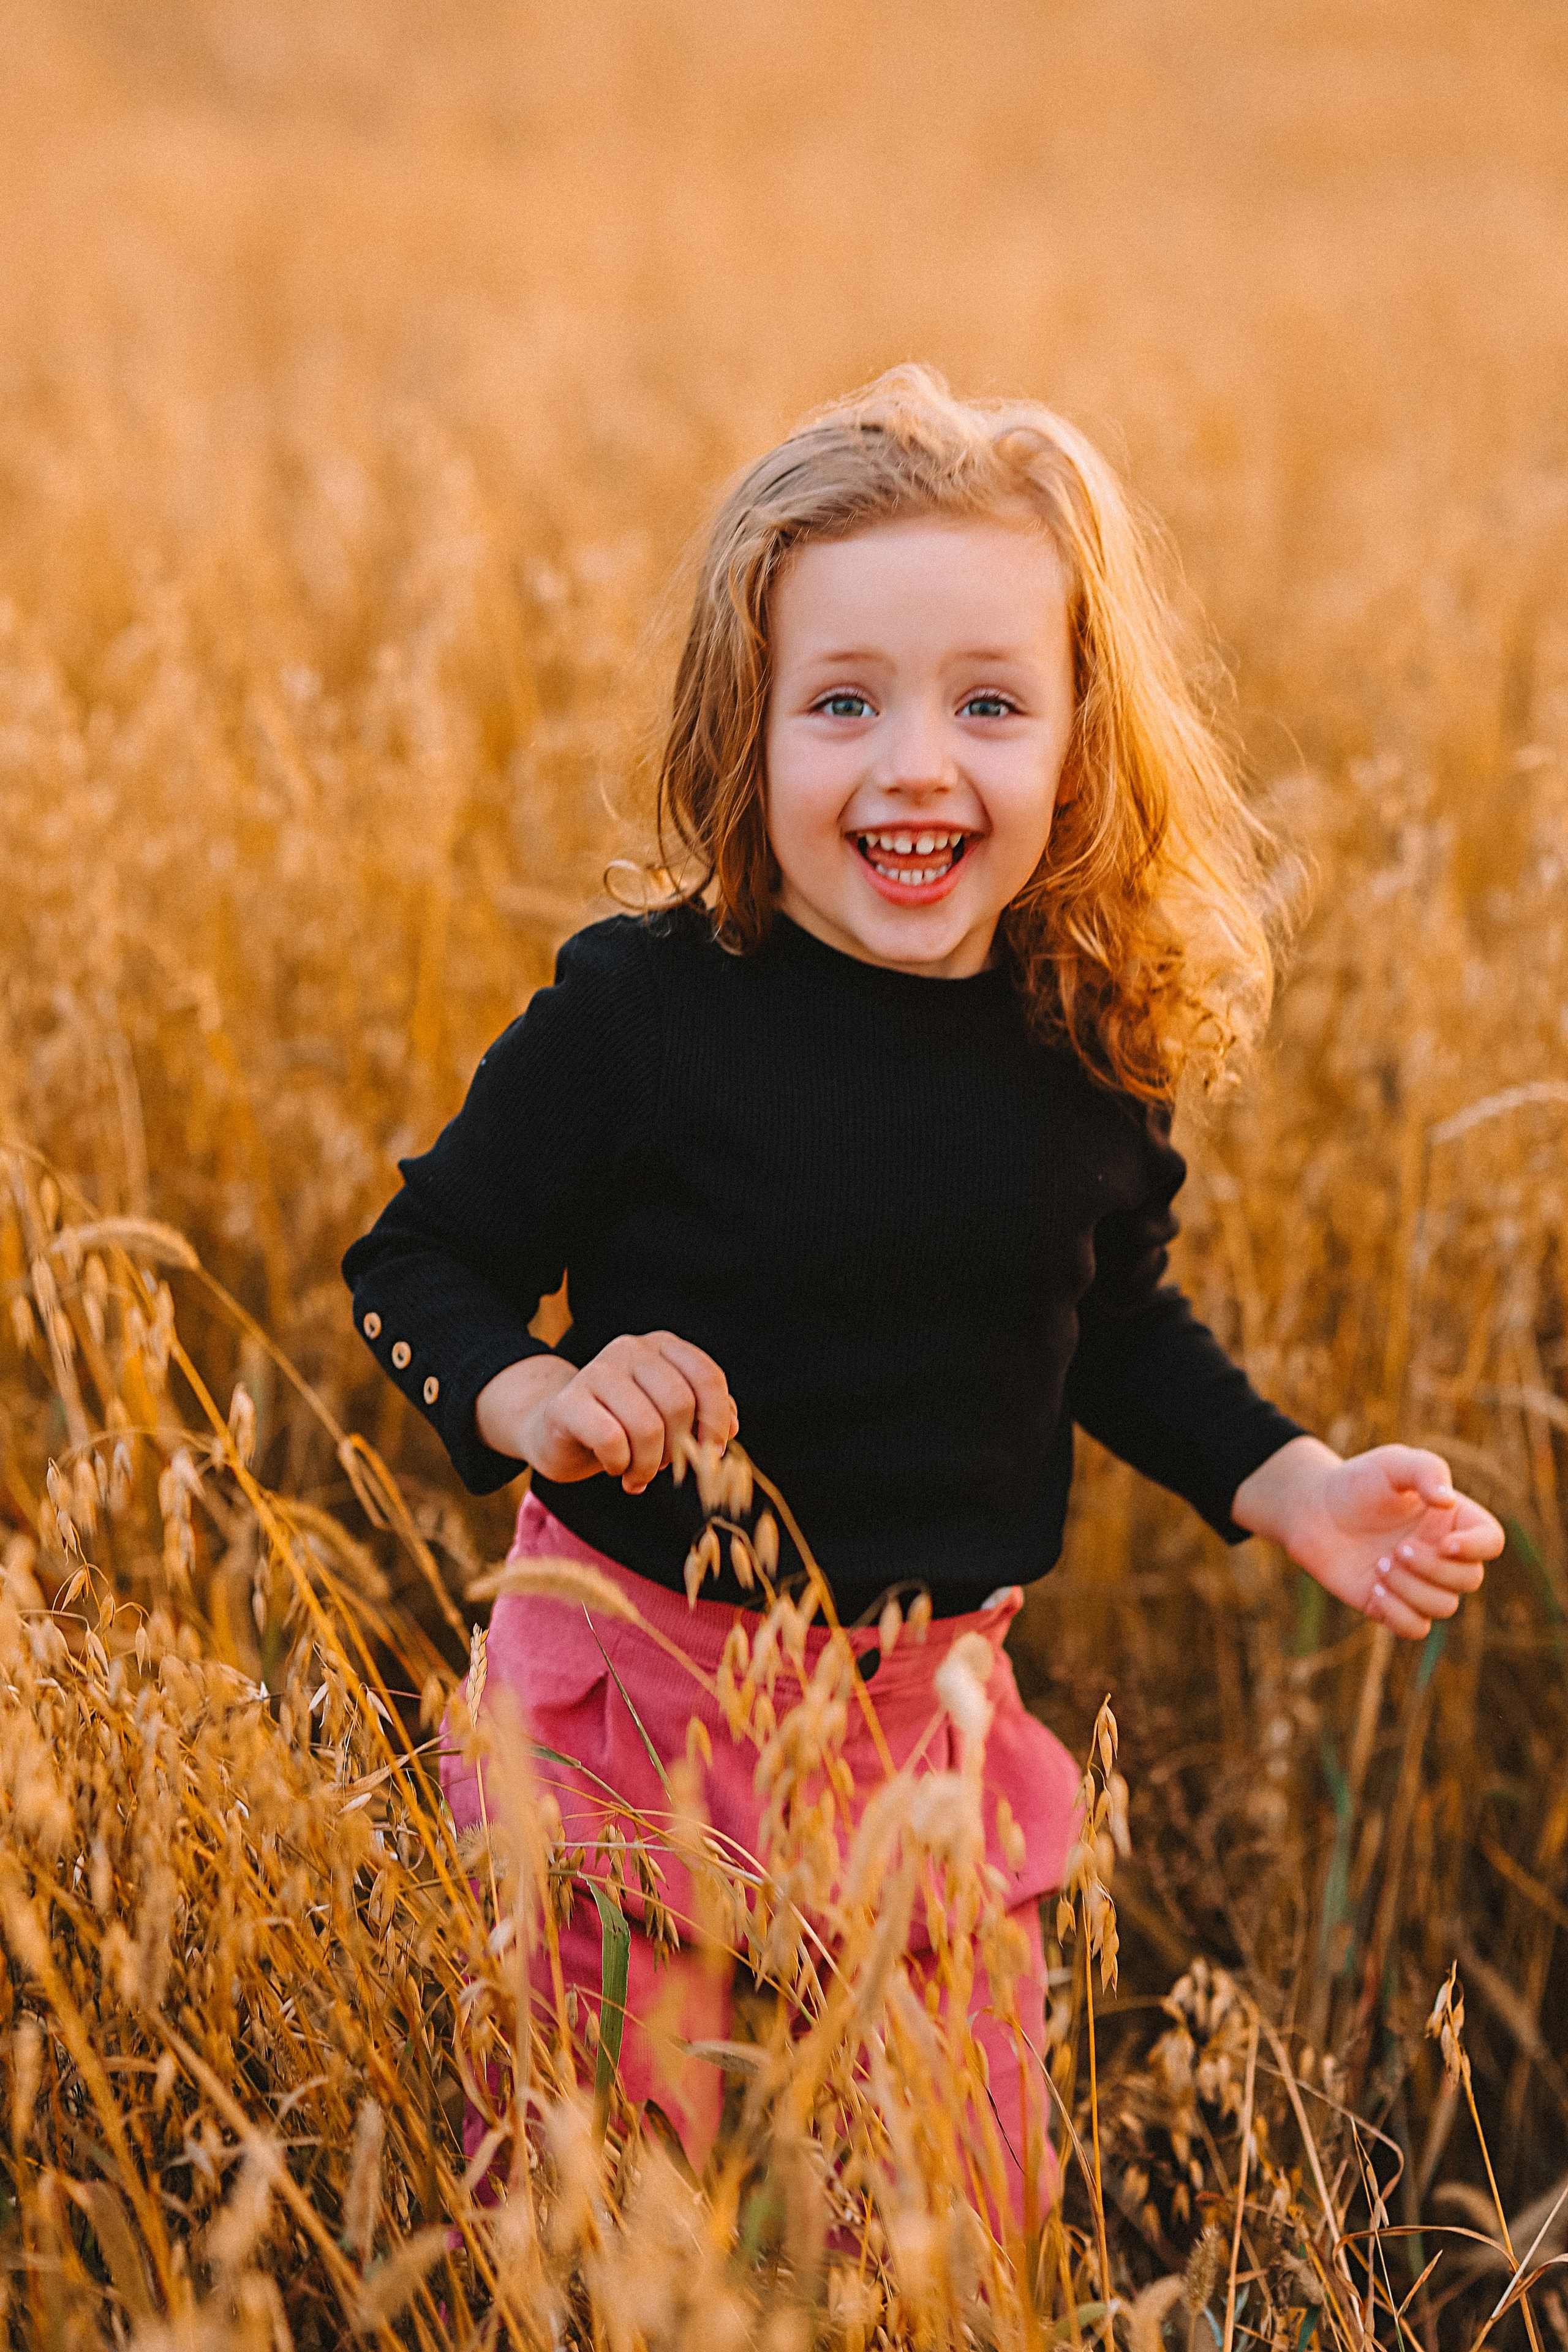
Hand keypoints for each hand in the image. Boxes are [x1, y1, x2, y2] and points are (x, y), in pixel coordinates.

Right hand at [475, 1332, 738, 1493]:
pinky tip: (615, 1467)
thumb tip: (730, 1428)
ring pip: (647, 1427)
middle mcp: (630, 1349)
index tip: (711, 1451)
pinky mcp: (567, 1402)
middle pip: (679, 1404)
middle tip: (666, 1467)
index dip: (716, 1420)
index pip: (707, 1377)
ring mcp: (596, 1371)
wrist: (557, 1431)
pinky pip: (611, 1440)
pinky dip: (620, 1464)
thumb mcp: (669, 1417)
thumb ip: (703, 1416)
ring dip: (649, 1465)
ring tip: (639, 1475)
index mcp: (662, 1347)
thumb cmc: (623, 1424)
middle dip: (679, 1448)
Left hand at [1232, 1435, 1502, 1639]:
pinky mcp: (1393, 1606)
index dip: (1477, 1548)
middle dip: (1434, 1569)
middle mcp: (1443, 1555)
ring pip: (1444, 1607)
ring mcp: (1420, 1583)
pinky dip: (1400, 1615)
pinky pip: (1416, 1629)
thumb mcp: (1392, 1463)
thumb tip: (1447, 1501)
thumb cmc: (1358, 1482)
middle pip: (1469, 1579)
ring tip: (1379, 1565)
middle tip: (1396, 1549)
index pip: (1491, 1541)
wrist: (1314, 1510)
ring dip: (1412, 1589)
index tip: (1445, 1544)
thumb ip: (1425, 1470)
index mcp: (1453, 1521)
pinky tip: (1375, 1590)